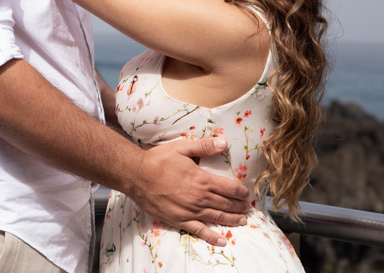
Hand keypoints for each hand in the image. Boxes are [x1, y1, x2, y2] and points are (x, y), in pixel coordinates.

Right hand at [127, 137, 250, 246]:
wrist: (136, 175)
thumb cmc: (158, 160)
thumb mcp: (181, 147)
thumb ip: (203, 146)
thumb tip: (224, 142)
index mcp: (202, 179)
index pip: (229, 188)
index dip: (240, 191)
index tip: (246, 193)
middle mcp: (199, 197)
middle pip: (226, 204)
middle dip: (239, 206)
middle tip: (247, 207)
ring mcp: (190, 211)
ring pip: (217, 217)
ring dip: (232, 219)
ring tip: (242, 220)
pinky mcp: (179, 220)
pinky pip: (199, 230)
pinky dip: (212, 237)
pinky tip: (222, 240)